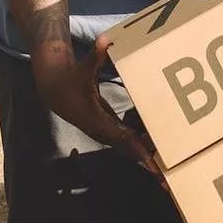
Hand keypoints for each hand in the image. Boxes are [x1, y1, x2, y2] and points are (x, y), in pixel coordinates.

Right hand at [32, 35, 163, 180]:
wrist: (54, 89)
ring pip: (129, 148)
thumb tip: (105, 40)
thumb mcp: (84, 66)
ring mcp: (105, 131)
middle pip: (129, 150)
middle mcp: (102, 130)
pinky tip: (159, 154)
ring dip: (146, 160)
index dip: (139, 151)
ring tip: (168, 175)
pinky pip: (127, 141)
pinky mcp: (108, 128)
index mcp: (98, 119)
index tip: (153, 165)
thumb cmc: (71, 77)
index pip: (122, 138)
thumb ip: (96, 54)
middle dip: (148, 165)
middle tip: (169, 182)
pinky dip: (141, 148)